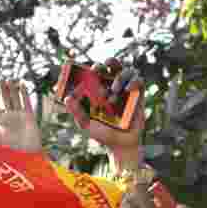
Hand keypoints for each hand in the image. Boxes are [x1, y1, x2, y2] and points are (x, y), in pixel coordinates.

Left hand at [0, 80, 42, 152]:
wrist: (27, 154)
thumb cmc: (11, 149)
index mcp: (0, 121)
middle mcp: (10, 117)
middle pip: (5, 100)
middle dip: (3, 90)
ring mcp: (20, 116)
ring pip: (15, 99)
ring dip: (13, 89)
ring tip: (9, 79)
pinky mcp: (29, 116)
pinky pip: (26, 102)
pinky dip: (24, 93)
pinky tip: (21, 84)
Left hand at [64, 59, 144, 173]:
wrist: (120, 145)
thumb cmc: (101, 133)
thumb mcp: (85, 123)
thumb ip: (76, 111)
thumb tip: (67, 98)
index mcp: (99, 89)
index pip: (98, 71)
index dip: (95, 66)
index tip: (92, 68)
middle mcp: (113, 86)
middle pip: (113, 66)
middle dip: (109, 62)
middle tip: (103, 67)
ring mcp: (126, 90)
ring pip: (127, 71)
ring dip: (120, 77)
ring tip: (114, 92)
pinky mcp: (138, 95)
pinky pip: (139, 81)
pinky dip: (134, 81)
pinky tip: (128, 90)